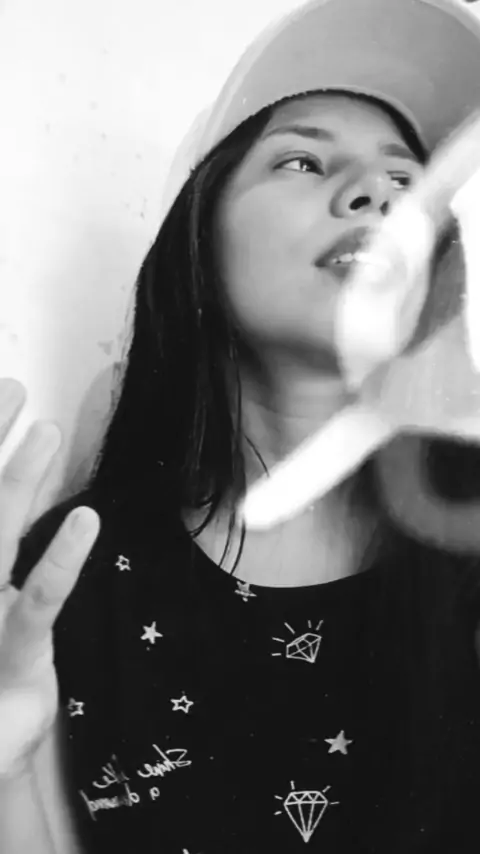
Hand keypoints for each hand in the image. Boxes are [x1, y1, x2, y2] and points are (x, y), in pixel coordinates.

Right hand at [0, 378, 99, 778]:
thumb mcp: (2, 600)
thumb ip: (9, 538)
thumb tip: (21, 498)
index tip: (2, 401)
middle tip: (10, 386)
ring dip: (19, 479)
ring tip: (49, 429)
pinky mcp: (10, 653)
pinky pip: (37, 600)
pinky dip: (60, 560)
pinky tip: (85, 520)